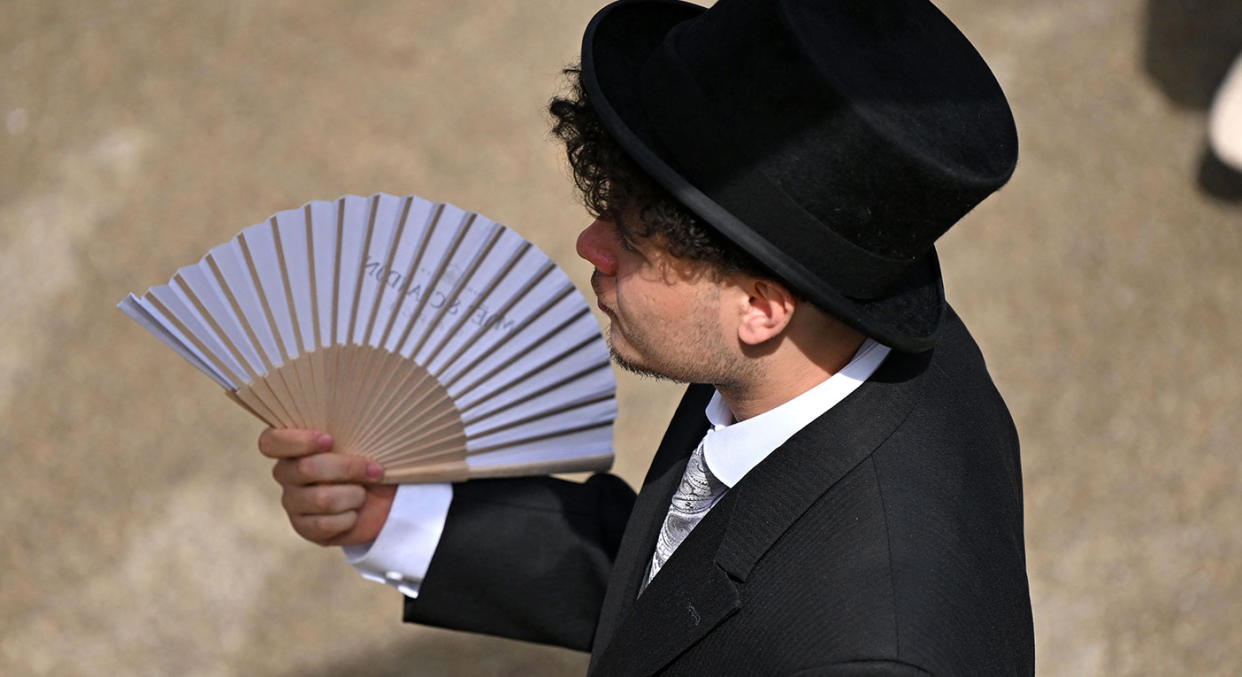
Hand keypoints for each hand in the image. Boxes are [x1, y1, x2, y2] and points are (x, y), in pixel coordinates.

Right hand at [258, 428, 395, 546]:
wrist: (383, 496)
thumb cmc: (368, 457)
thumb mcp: (361, 436)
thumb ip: (348, 422)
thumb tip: (357, 399)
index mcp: (291, 445)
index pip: (270, 442)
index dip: (298, 442)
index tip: (329, 440)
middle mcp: (285, 473)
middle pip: (306, 469)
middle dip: (348, 468)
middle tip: (375, 470)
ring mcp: (292, 502)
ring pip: (321, 499)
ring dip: (354, 495)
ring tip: (362, 493)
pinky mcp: (304, 527)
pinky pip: (325, 525)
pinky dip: (349, 518)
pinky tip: (354, 513)